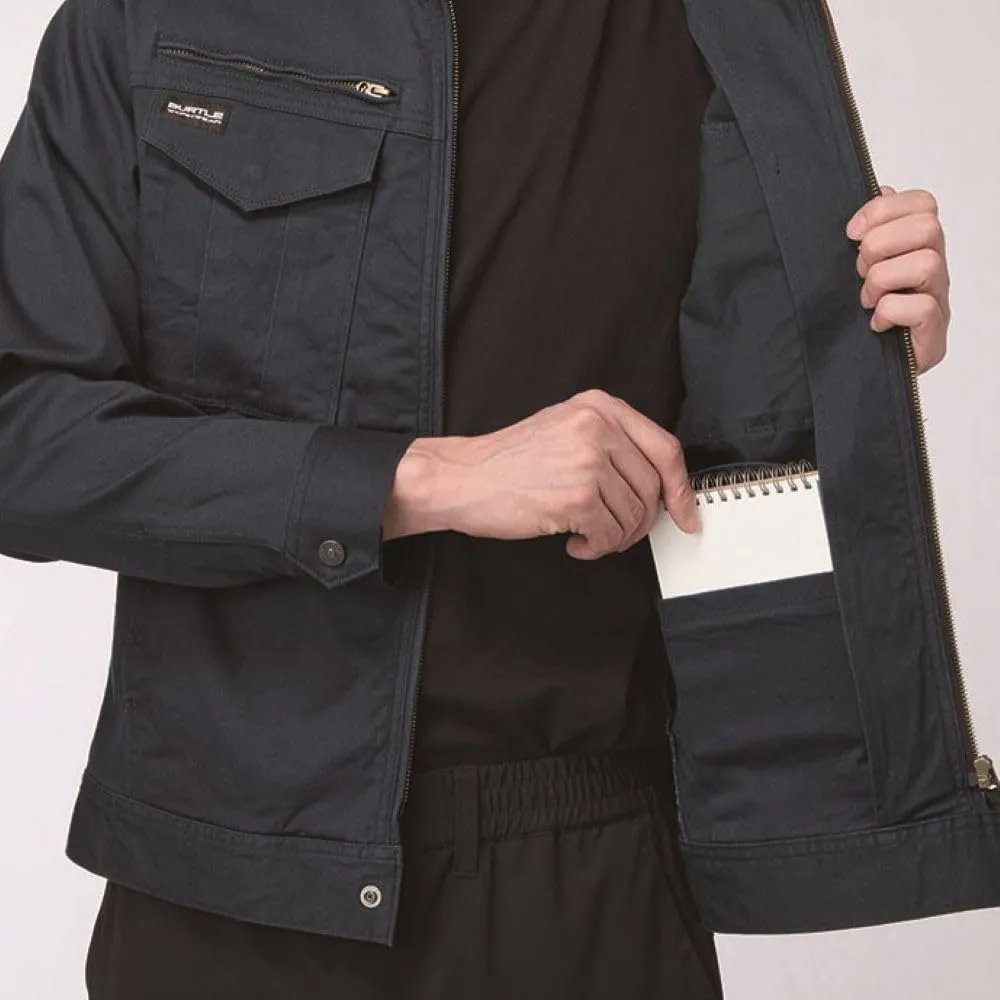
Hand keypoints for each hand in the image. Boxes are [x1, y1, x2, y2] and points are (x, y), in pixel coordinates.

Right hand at [384, 388, 699, 559]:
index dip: (680, 489)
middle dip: (640, 522)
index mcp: (600, 407)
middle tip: (616, 531)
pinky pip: (610, 535)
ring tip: (585, 533)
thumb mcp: (565, 430)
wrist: (461, 478)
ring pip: (634, 516)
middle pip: (652, 488)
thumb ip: (612, 446)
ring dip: (614, 537)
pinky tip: (574, 542)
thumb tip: (659, 487)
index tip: (686, 514)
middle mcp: (598, 428)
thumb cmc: (507, 462)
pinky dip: (596, 548)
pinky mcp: (576, 497)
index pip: (664, 449)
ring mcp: (588, 462)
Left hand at [846, 185, 949, 374]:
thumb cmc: (855, 315)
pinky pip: (922, 307)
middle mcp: (934, 270)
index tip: (851, 232)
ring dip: (883, 279)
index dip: (884, 209)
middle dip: (882, 244)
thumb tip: (878, 188)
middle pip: (928, 227)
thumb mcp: (854, 267)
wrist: (857, 370)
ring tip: (866, 299)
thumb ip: (868, 229)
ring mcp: (938, 302)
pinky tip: (875, 323)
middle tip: (859, 270)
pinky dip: (890, 312)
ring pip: (926, 263)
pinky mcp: (933, 336)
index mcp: (916, 248)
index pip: (923, 203)